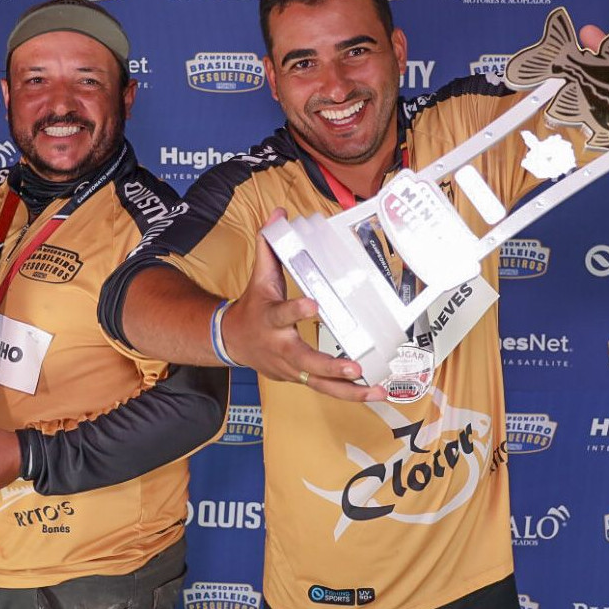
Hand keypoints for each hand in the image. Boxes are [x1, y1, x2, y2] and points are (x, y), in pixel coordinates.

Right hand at [223, 208, 386, 402]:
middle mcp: (280, 347)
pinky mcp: (299, 379)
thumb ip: (270, 246)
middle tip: (354, 367)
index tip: (313, 305)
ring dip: (349, 390)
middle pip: (305, 361)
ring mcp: (290, 368)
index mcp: (270, 318)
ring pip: (319, 384)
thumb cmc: (253, 306)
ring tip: (376, 390)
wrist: (232, 341)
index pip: (282, 314)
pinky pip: (326, 390)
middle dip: (330, 366)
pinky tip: (374, 393)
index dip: (296, 311)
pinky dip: (350, 394)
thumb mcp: (258, 275)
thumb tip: (278, 214)